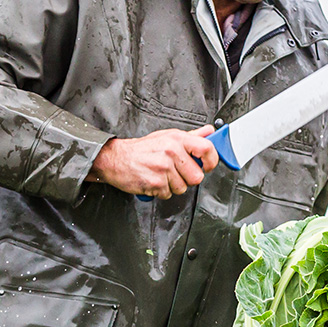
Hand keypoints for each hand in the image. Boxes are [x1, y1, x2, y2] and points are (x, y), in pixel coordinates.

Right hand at [89, 127, 218, 198]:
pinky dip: (162, 191)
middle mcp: (171, 151)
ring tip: (162, 175)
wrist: (115, 159)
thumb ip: (191, 136)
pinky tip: (154, 180)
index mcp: (177, 139)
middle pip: (197, 176)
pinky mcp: (156, 183)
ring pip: (183, 188)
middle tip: (176, 172)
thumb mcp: (167, 136)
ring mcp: (163, 168)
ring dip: (173, 185)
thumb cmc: (141, 149)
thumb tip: (209, 132)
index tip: (207, 165)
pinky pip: (169, 194)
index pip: (206, 148)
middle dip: (188, 178)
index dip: (211, 160)